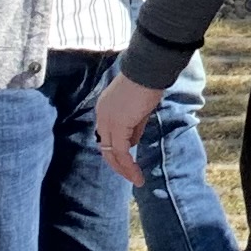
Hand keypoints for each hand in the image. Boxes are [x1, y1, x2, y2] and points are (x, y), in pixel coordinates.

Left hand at [92, 70, 161, 185]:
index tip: (129, 160)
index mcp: (105, 109)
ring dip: (124, 169)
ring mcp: (108, 122)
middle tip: (131, 175)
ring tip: (136, 180)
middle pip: (105, 148)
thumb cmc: (147, 83)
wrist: (148, 70)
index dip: (117, 150)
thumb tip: (133, 142)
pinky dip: (128, 166)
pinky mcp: (117, 127)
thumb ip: (134, 126)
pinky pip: (121, 152)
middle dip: (118, 164)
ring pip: (111, 154)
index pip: (108, 136)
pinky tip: (137, 175)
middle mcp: (102, 116)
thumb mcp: (139, 108)